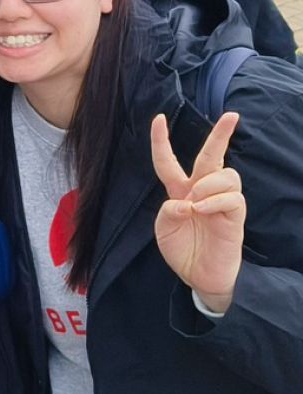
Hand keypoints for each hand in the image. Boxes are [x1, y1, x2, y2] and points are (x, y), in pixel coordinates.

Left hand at [151, 110, 244, 313]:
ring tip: (196, 203)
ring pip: (226, 175)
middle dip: (221, 135)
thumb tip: (184, 201)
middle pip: (213, 157)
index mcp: (179, 191)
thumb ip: (166, 212)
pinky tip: (204, 211)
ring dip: (208, 185)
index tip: (159, 118)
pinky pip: (233, 198)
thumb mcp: (163, 230)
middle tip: (232, 116)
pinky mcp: (235, 217)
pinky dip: (215, 201)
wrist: (199, 277)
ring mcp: (221, 202)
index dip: (162, 141)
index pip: (169, 161)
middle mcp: (202, 192)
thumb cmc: (181, 251)